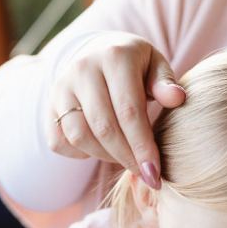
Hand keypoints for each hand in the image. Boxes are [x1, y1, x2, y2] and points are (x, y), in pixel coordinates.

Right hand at [48, 31, 185, 187]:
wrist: (97, 53)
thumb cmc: (135, 66)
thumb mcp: (155, 66)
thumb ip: (165, 83)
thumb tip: (178, 98)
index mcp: (115, 57)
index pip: (129, 111)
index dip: (143, 147)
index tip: (155, 173)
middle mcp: (82, 69)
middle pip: (104, 128)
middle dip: (127, 158)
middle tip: (145, 174)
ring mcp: (61, 87)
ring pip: (80, 137)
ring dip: (106, 157)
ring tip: (127, 159)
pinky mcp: (49, 105)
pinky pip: (60, 142)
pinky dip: (81, 154)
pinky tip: (102, 149)